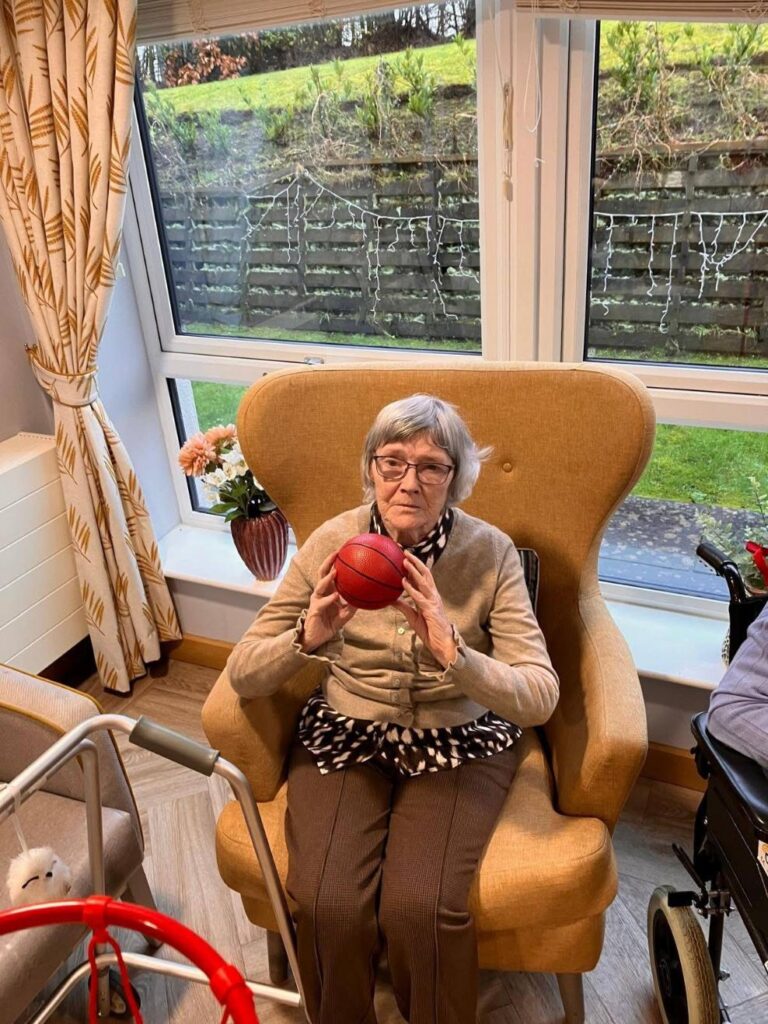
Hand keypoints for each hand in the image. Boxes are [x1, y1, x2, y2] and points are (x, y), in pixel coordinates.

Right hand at [300, 552, 356, 652]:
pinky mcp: (314, 610)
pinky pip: (321, 603)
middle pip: (322, 572)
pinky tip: (336, 596)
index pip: (330, 572)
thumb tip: (367, 598)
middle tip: (337, 552)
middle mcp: (321, 592)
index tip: (345, 550)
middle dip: (329, 561)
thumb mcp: (346, 614)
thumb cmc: (330, 624)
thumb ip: (353, 605)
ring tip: (336, 571)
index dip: (335, 561)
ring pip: (320, 585)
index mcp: (328, 591)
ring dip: (328, 578)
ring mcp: (316, 600)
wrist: (317, 639)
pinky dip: (329, 599)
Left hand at [395, 551, 457, 668]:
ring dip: (414, 571)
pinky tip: (403, 583)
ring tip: (404, 562)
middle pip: (426, 574)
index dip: (415, 567)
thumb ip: (404, 607)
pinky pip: (420, 597)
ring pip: (424, 582)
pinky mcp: (431, 610)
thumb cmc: (430, 631)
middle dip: (416, 562)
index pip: (423, 577)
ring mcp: (433, 602)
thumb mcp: (413, 617)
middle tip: (405, 552)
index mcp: (430, 596)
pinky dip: (411, 589)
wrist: (443, 644)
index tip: (406, 557)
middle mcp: (433, 596)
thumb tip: (392, 599)